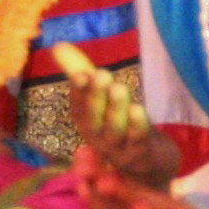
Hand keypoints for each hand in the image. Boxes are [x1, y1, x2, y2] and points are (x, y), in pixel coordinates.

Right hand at [51, 44, 179, 190]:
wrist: (150, 163)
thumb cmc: (122, 126)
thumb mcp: (102, 100)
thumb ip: (83, 73)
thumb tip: (58, 45)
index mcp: (88, 126)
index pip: (78, 109)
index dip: (78, 92)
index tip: (81, 74)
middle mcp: (98, 140)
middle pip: (94, 120)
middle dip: (96, 98)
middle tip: (101, 75)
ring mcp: (119, 151)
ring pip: (114, 130)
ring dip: (115, 109)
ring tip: (119, 87)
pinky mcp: (141, 155)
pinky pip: (137, 140)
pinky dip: (137, 125)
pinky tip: (138, 109)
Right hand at [74, 151, 208, 208]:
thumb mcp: (149, 202)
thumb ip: (126, 188)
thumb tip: (101, 165)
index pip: (100, 199)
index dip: (88, 178)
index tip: (80, 153)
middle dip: (93, 190)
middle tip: (81, 168)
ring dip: (116, 203)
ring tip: (103, 183)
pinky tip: (139, 207)